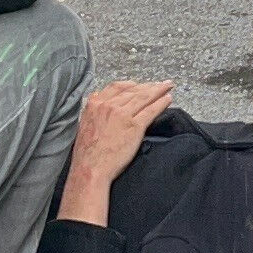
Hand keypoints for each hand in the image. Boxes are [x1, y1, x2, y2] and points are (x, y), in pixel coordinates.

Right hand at [58, 80, 175, 224]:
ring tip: (168, 87)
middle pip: (133, 90)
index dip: (132, 85)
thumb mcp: (84, 123)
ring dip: (158, 90)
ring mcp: (122, 114)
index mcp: (95, 104)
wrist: (90, 168)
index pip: (118, 87)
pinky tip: (168, 99)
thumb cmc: (86, 152)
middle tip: (160, 84)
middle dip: (148, 86)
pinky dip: (161, 103)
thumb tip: (98, 99)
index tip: (140, 85)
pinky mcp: (134, 126)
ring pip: (144, 97)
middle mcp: (109, 105)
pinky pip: (150, 111)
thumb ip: (93, 110)